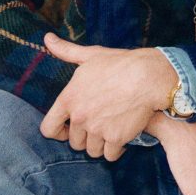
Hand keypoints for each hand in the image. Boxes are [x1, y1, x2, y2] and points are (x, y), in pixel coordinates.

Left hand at [40, 33, 176, 160]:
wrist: (148, 77)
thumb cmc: (120, 63)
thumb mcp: (90, 55)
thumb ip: (66, 51)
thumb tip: (47, 38)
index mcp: (68, 99)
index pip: (48, 129)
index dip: (57, 132)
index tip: (67, 130)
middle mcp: (79, 117)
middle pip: (74, 142)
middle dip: (85, 137)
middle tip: (99, 126)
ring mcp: (97, 130)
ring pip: (92, 151)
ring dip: (101, 144)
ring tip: (111, 132)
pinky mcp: (116, 139)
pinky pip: (110, 155)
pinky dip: (116, 150)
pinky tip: (123, 139)